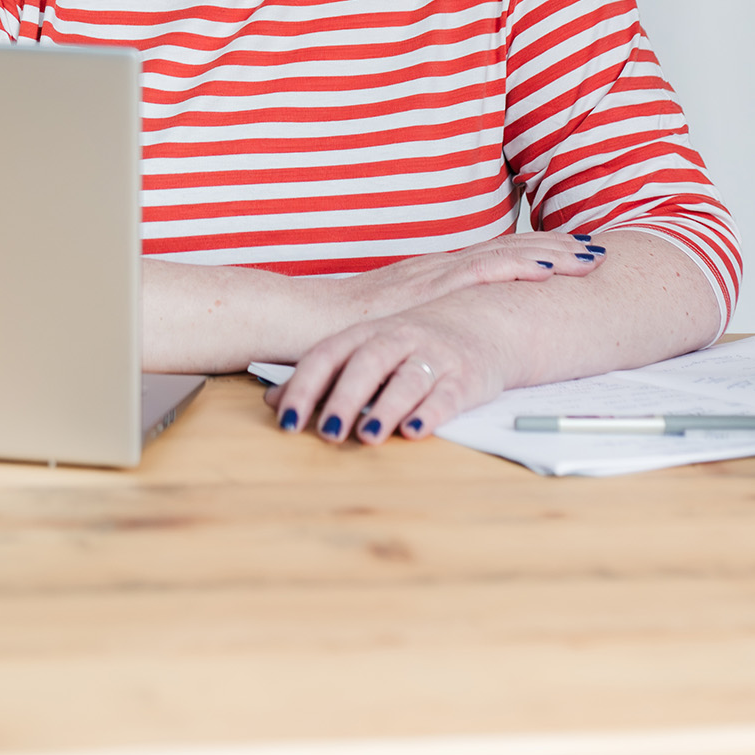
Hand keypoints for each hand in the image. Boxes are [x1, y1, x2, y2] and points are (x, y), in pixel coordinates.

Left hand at [270, 295, 509, 446]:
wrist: (482, 318)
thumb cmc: (411, 341)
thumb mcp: (364, 349)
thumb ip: (321, 376)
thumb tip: (272, 402)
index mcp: (365, 334)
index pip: (327, 356)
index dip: (305, 387)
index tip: (287, 421)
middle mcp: (397, 340)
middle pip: (366, 365)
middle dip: (346, 398)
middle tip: (329, 432)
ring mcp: (432, 356)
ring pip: (406, 380)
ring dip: (387, 407)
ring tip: (370, 435)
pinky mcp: (464, 377)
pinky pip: (447, 395)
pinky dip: (431, 413)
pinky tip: (416, 431)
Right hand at [336, 229, 607, 324]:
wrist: (296, 315)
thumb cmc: (334, 329)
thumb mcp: (387, 331)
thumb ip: (415, 333)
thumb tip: (440, 348)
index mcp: (431, 276)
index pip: (493, 259)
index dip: (536, 255)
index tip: (573, 254)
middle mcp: (437, 268)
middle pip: (507, 251)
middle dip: (555, 251)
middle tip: (598, 251)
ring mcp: (431, 274)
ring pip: (503, 256)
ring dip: (549, 256)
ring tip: (588, 257)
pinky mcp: (423, 288)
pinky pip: (478, 273)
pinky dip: (515, 269)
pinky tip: (545, 270)